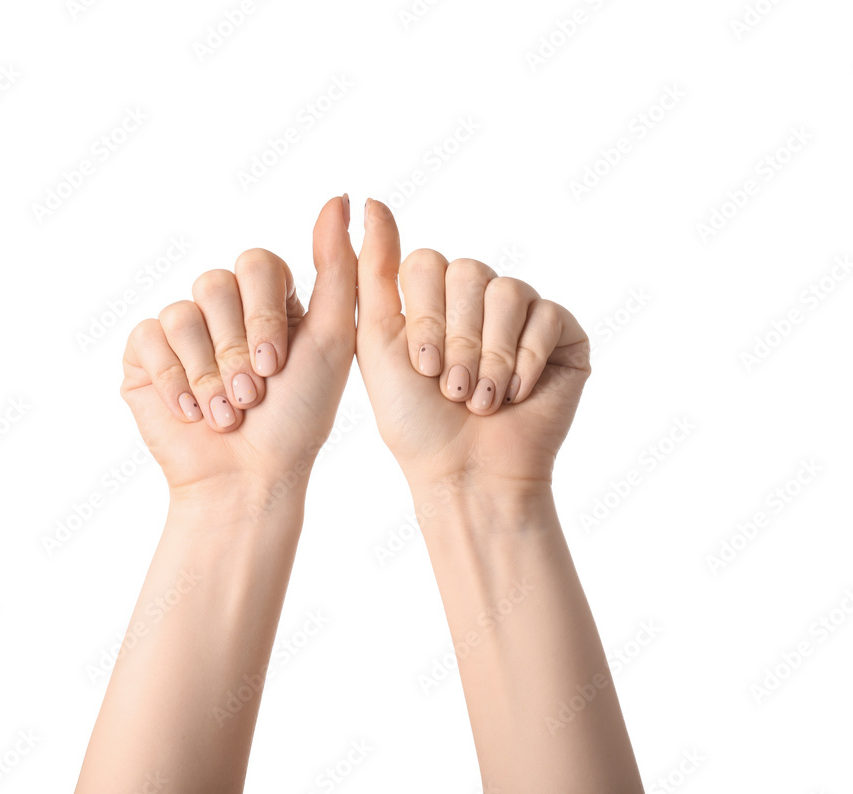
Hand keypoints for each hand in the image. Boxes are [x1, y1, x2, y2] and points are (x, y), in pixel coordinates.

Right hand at [120, 196, 355, 499]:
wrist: (251, 478)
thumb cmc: (298, 417)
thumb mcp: (333, 338)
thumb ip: (338, 267)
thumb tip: (340, 196)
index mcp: (268, 301)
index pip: (257, 263)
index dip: (262, 313)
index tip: (277, 364)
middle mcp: (224, 309)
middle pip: (215, 282)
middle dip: (236, 347)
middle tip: (252, 392)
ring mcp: (183, 331)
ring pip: (182, 312)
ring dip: (208, 371)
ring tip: (226, 412)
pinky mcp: (146, 356)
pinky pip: (148, 336)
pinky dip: (174, 378)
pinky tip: (191, 411)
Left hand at [354, 199, 590, 492]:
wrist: (465, 472)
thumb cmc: (414, 418)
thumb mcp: (376, 339)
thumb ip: (371, 269)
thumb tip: (368, 199)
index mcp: (433, 297)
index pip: (427, 263)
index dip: (424, 317)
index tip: (421, 369)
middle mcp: (478, 298)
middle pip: (468, 272)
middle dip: (458, 340)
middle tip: (453, 390)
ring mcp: (522, 313)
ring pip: (507, 291)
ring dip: (491, 355)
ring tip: (482, 398)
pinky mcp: (562, 333)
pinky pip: (546, 315)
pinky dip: (525, 361)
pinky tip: (516, 395)